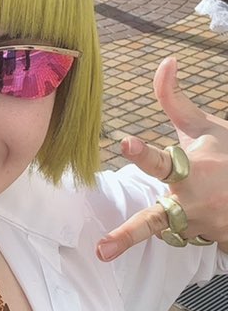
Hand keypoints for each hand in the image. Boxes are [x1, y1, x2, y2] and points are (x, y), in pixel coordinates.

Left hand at [96, 56, 227, 260]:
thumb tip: (166, 60)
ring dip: (159, 226)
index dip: (142, 153)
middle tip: (102, 250)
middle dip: (128, 235)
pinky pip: (183, 236)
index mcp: (191, 167)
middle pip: (155, 219)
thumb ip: (175, 101)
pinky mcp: (208, 242)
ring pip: (166, 228)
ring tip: (134, 235)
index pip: (161, 161)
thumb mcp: (203, 127)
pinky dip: (188, 226)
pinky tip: (206, 213)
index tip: (125, 143)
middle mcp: (193, 199)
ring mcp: (200, 225)